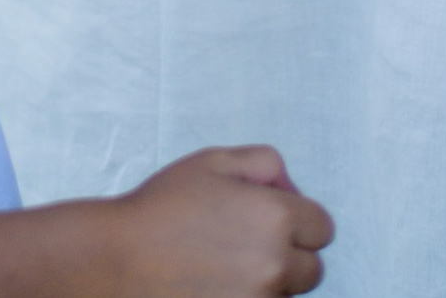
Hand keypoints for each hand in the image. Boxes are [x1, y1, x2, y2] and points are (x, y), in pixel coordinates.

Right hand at [109, 146, 332, 295]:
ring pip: (288, 295)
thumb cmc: (164, 207)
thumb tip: (289, 189)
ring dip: (271, 283)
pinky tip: (219, 285)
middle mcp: (276, 265)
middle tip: (248, 243)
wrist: (122, 260)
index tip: (273, 219)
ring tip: (228, 266)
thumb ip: (264, 163)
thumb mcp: (213, 161)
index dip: (300, 219)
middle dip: (291, 255)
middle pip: (314, 269)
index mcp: (276, 218)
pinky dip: (250, 297)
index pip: (323, 227)